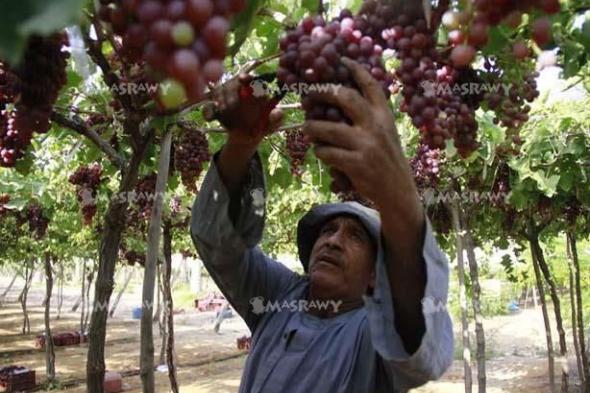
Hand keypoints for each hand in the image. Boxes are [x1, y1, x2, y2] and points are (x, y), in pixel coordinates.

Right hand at [203, 74, 282, 147]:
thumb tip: (277, 112)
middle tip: (231, 106)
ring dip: (221, 104)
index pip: (252, 79)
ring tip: (227, 116)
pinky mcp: (215, 108)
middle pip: (232, 83)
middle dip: (230, 93)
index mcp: (256, 90)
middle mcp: (240, 89)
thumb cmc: (264, 126)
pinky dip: (209, 112)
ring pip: (218, 93)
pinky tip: (213, 118)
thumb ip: (277, 119)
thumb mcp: (273, 125)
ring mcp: (226, 97)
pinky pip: (208, 107)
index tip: (242, 78)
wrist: (248, 138)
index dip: (247, 77)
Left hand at [302, 58, 422, 222]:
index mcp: (385, 116)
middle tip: (308, 94)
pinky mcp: (357, 164)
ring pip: (329, 128)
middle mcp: (376, 126)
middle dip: (322, 92)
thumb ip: (370, 117)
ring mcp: (366, 145)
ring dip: (313, 127)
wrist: (398, 192)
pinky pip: (328, 152)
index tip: (341, 59)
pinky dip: (320, 152)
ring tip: (306, 128)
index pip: (371, 85)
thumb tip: (342, 99)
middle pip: (345, 98)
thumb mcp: (387, 133)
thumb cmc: (388, 160)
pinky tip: (320, 153)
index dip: (355, 69)